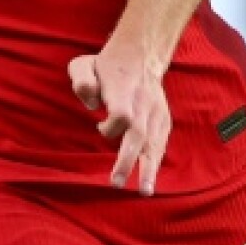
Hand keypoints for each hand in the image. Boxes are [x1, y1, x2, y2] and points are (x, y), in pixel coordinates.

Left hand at [68, 42, 171, 195]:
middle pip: (138, 134)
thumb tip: (91, 106)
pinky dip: (156, 159)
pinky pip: (161, 142)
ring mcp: (156, 111)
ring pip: (154, 142)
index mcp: (123, 90)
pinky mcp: (163, 117)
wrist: (142, 52)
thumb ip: (82, 81)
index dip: (111, 126)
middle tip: (116, 183)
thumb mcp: (84, 64)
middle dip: (128, 161)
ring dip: (150, 168)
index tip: (99, 127)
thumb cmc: (107, 65)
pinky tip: (151, 178)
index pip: (122, 114)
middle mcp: (142, 102)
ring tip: (145, 191)